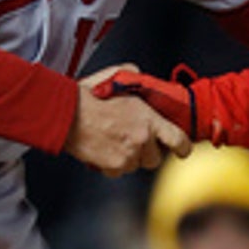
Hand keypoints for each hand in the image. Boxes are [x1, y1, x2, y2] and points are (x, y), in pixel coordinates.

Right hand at [65, 65, 192, 176]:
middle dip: (147, 151)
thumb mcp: (116, 77)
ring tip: (114, 141)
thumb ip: (135, 76)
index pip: (177, 140)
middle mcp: (142, 140)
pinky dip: (114, 165)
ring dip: (130, 157)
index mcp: (148, 119)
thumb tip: (142, 79)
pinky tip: (105, 149)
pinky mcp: (113, 167)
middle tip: (134, 140)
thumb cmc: (87, 97)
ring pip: (137, 165)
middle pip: (156, 158)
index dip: (183, 148)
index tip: (183, 150)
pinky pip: (119, 172)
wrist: (65, 114)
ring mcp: (128, 155)